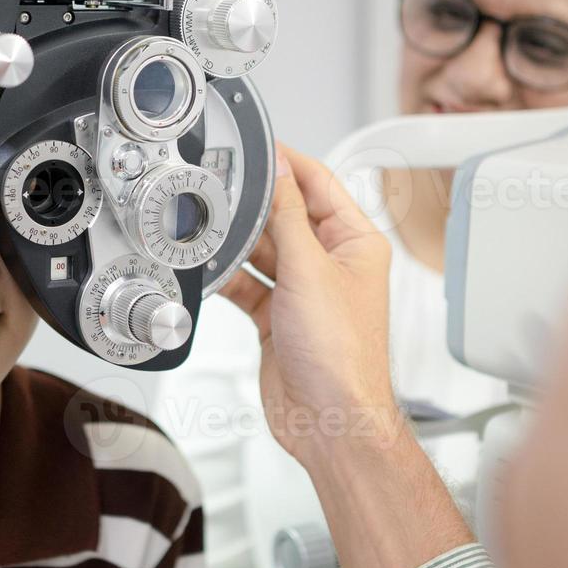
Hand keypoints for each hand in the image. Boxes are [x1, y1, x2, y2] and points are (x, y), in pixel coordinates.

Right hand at [222, 144, 401, 466]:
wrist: (330, 421)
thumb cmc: (343, 357)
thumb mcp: (309, 270)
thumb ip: (288, 217)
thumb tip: (279, 170)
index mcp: (356, 244)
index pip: (319, 185)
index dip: (289, 163)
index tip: (258, 146)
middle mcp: (332, 265)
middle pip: (286, 217)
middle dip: (255, 206)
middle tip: (222, 189)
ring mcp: (303, 293)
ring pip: (263, 252)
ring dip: (239, 244)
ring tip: (211, 229)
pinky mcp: (277, 319)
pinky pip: (248, 286)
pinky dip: (229, 278)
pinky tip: (211, 270)